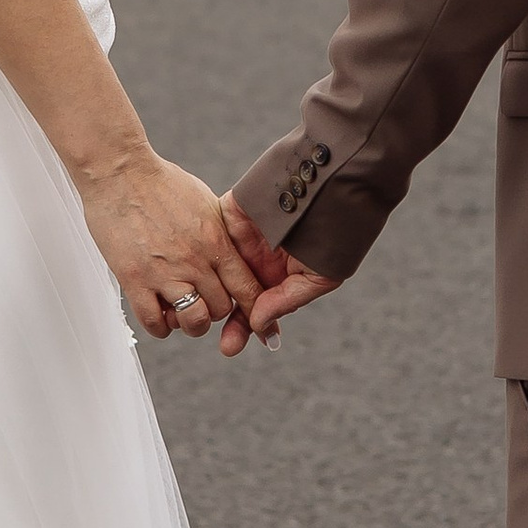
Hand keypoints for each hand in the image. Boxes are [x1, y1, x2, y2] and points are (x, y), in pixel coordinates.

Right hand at [75, 149, 261, 340]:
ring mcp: (164, 272)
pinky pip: (154, 322)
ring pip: (194, 321)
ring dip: (191, 322)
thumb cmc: (159, 181)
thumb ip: (220, 230)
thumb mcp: (204, 201)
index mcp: (215, 240)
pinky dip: (160, 325)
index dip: (255, 308)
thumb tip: (230, 248)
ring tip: (181, 310)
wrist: (119, 172)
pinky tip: (158, 311)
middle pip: (222, 308)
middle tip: (205, 302)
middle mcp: (194, 260)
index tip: (256, 318)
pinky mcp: (134, 279)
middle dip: (216, 310)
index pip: (247, 287)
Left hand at [212, 198, 342, 357]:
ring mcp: (241, 238)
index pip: (256, 306)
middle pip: (233, 294)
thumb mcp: (319, 275)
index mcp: (279, 274)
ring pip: (216, 270)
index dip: (245, 326)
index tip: (232, 345)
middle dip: (225, 318)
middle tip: (218, 340)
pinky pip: (209, 236)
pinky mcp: (227, 214)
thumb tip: (258, 324)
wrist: (333, 182)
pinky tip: (191, 273)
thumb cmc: (336, 230)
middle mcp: (258, 259)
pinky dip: (198, 253)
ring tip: (196, 314)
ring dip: (207, 291)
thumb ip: (286, 300)